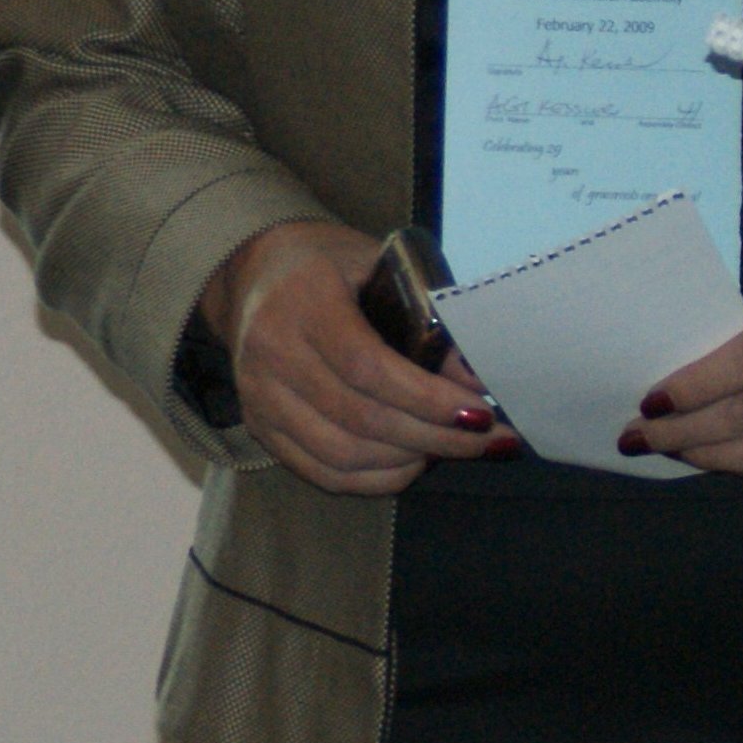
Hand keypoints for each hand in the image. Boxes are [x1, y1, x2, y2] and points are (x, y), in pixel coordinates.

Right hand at [204, 219, 498, 494]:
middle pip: (359, 419)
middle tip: (487, 440)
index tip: (480, 413)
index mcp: (304, 303)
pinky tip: (413, 464)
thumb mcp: (384, 267)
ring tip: (456, 448)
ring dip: (408, 461)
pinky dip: (373, 479)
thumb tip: (477, 379)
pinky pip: (319, 471)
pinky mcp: (259, 427)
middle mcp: (272, 355)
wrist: (255, 271)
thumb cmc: (333, 264)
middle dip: (434, 437)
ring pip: (340, 455)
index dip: (426, 399)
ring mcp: (260, 397)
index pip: (368, 368)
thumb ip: (427, 317)